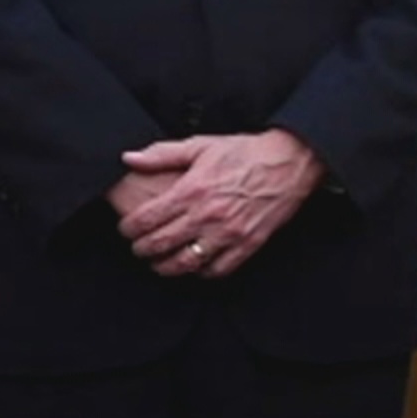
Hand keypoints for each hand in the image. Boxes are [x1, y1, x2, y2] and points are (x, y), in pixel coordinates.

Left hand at [119, 129, 326, 278]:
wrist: (290, 161)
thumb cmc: (247, 152)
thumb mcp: (201, 145)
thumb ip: (162, 154)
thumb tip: (129, 158)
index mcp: (191, 190)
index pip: (145, 220)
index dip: (128, 229)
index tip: (126, 230)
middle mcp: (207, 215)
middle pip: (160, 245)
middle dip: (141, 250)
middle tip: (139, 248)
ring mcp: (228, 233)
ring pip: (185, 263)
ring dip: (165, 267)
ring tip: (160, 263)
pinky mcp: (248, 245)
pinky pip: (217, 270)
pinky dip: (201, 272)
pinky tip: (195, 265)